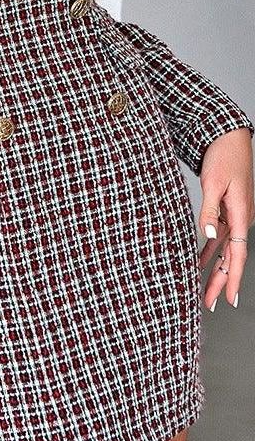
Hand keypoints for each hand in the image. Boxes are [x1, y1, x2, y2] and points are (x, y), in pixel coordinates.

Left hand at [198, 127, 253, 309]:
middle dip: (220, 282)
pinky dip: (209, 251)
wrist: (227, 136)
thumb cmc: (223, 156)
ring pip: (224, 250)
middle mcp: (241, 218)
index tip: (229, 300)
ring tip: (203, 291)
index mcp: (242, 215)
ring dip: (214, 270)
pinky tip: (198, 262)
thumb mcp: (213, 183)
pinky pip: (219, 237)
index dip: (232, 279)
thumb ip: (210, 210)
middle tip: (209, 304)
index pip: (238, 255)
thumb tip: (208, 234)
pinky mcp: (226, 210)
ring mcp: (234, 215)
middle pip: (231, 258)